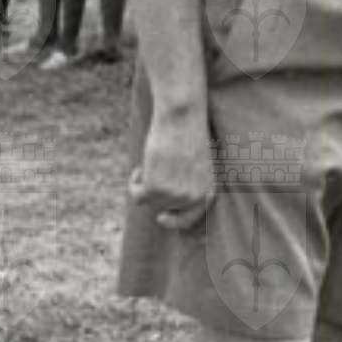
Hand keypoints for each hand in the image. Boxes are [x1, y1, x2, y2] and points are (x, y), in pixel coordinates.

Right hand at [129, 107, 215, 231]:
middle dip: (155, 190)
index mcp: (207, 193)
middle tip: (158, 169)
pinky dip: (134, 183)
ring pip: (148, 200)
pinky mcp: (155, 188)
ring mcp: (174, 196)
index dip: (174, 221)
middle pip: (163, 207)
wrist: (182, 119)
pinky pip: (136, 195)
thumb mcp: (195, 166)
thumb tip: (166, 202)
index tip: (160, 218)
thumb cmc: (188, 136)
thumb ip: (187, 185)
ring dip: (144, 184)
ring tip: (153, 163)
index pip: (189, 219)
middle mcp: (192, 199)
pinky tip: (140, 167)